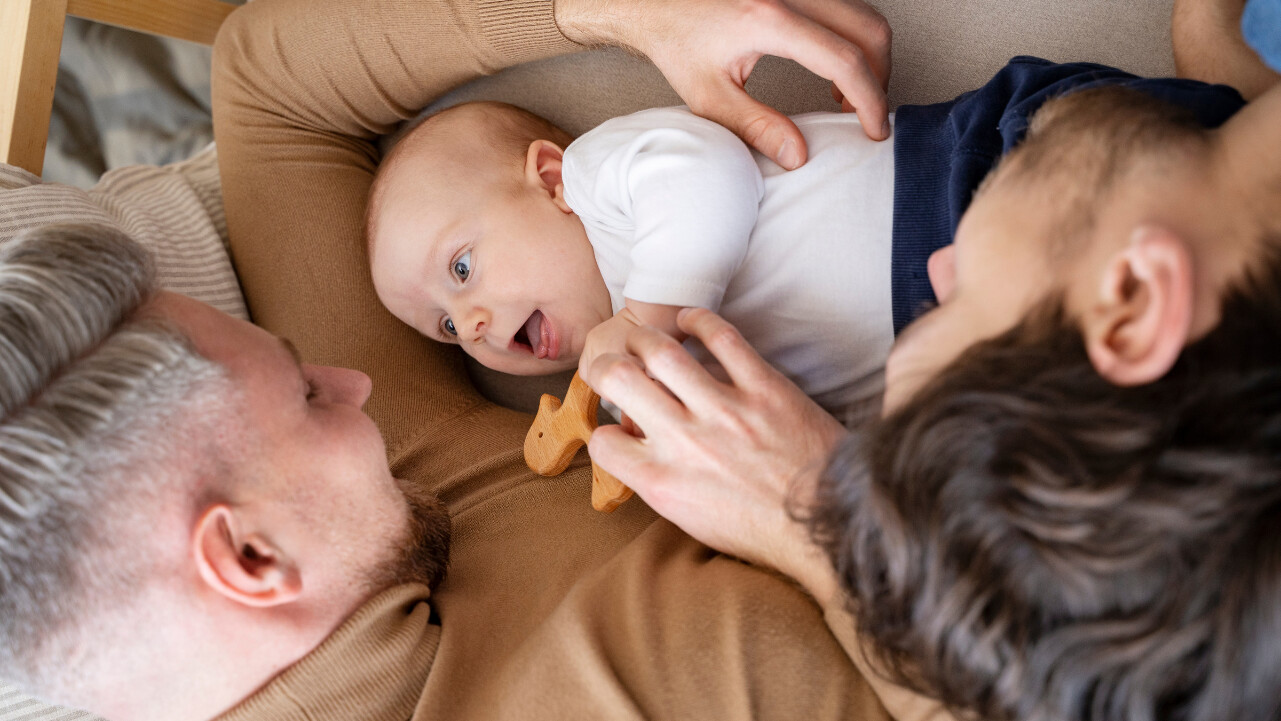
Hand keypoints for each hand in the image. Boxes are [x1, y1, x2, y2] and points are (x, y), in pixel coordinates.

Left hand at [556, 0, 891, 168]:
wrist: (654, 2)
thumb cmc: (675, 41)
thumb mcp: (708, 95)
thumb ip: (755, 127)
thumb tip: (798, 155)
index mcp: (769, 20)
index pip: (844, 59)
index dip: (869, 99)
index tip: (874, 130)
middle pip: (869, 31)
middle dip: (877, 79)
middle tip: (863, 116)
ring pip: (864, 16)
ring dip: (868, 59)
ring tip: (844, 98)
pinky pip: (847, 8)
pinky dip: (854, 40)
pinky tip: (832, 70)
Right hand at [583, 307, 846, 600]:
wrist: (829, 525)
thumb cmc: (765, 530)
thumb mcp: (694, 520)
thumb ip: (661, 482)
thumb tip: (640, 451)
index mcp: (663, 481)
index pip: (603, 441)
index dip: (604, 431)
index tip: (618, 427)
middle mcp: (685, 441)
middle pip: (618, 378)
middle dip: (603, 365)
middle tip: (611, 365)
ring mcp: (725, 410)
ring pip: (661, 350)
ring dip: (644, 337)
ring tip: (643, 338)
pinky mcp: (764, 388)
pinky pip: (722, 338)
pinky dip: (699, 321)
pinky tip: (690, 321)